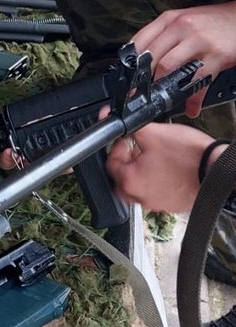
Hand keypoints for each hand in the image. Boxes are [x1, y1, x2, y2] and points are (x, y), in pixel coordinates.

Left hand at [105, 121, 221, 213]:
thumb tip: (121, 123)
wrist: (216, 169)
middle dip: (127, 159)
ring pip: (139, 184)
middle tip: (138, 147)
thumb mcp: (154, 133)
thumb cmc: (189, 156)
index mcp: (130, 181)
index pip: (111, 162)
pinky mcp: (171, 204)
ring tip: (155, 155)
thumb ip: (131, 127)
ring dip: (142, 169)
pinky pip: (156, 190)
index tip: (126, 137)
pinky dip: (158, 179)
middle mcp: (140, 197)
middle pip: (122, 177)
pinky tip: (168, 167)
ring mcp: (156, 203)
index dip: (117, 144)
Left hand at [131, 2, 235, 116]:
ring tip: (162, 99)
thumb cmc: (213, 22)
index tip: (126, 79)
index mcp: (169, 19)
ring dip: (163, 88)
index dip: (130, 63)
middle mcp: (181, 27)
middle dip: (143, 80)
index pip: (140, 40)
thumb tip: (142, 58)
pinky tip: (191, 107)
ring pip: (169, 67)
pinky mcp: (216, 55)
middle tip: (140, 95)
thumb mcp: (184, 21)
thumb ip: (163, 36)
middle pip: (151, 56)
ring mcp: (198, 40)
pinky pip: (198, 81)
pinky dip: (193, 99)